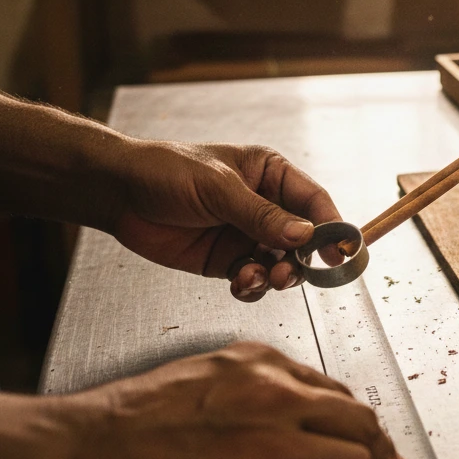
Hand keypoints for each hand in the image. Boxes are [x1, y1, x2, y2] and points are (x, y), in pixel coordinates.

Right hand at [0, 343, 415, 458]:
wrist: (82, 452)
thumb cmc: (132, 419)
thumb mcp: (208, 372)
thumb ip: (262, 384)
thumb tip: (305, 409)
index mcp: (264, 366)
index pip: (340, 394)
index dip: (363, 427)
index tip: (377, 445)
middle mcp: (276, 399)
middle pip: (363, 426)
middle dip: (381, 456)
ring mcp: (268, 450)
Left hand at [110, 140, 342, 300]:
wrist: (118, 194)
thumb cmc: (166, 172)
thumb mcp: (218, 189)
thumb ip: (262, 215)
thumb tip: (305, 235)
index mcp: (271, 175)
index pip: (314, 202)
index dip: (331, 227)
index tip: (340, 251)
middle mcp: (266, 206)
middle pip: (303, 240)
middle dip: (300, 260)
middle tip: (289, 273)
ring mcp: (247, 235)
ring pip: (281, 264)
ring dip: (276, 276)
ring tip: (260, 278)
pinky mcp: (227, 260)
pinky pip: (254, 280)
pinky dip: (252, 286)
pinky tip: (239, 282)